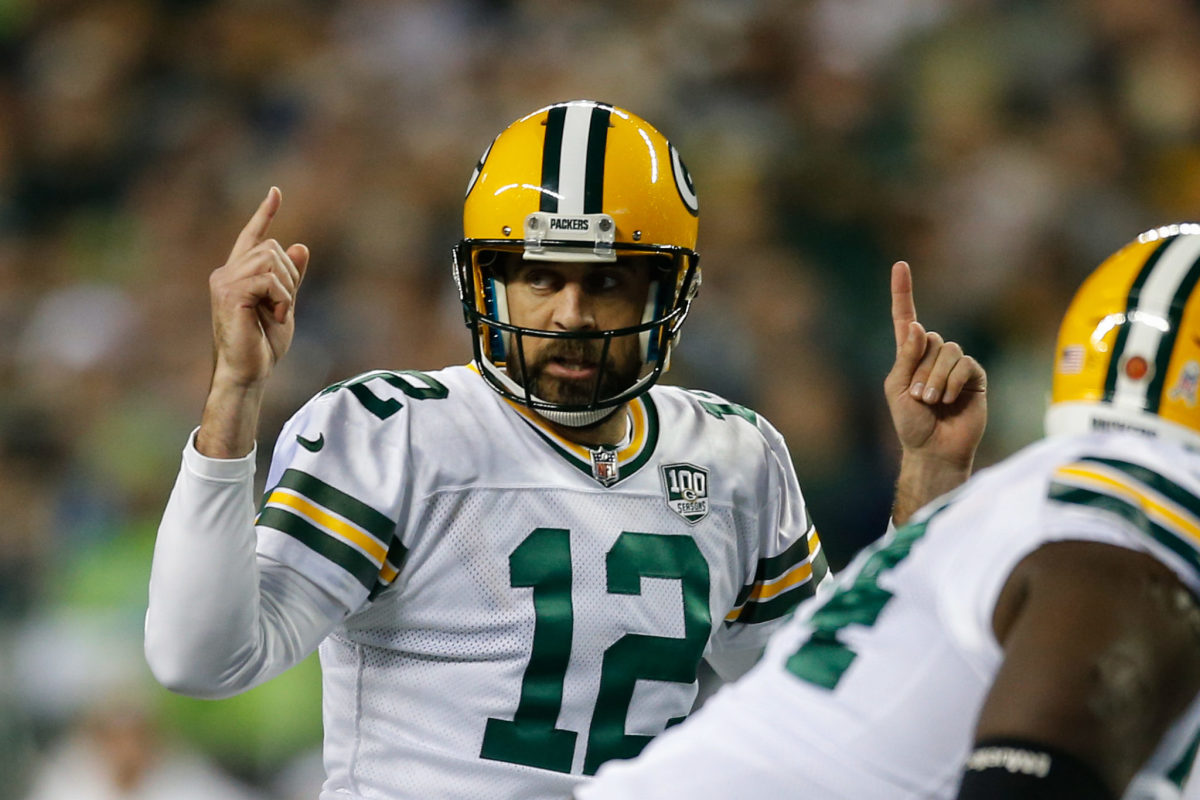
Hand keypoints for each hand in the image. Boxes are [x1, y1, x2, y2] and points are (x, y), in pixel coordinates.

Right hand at [197, 187, 308, 457]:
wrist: (248, 372)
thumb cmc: (262, 345)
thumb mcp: (284, 306)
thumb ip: (290, 278)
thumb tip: (299, 245)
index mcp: (238, 274)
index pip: (252, 236)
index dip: (265, 213)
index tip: (276, 192)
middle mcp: (226, 272)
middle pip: (273, 248)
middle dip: (290, 277)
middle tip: (281, 308)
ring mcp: (225, 281)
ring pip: (272, 262)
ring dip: (286, 291)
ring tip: (276, 314)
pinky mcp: (230, 292)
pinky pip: (270, 280)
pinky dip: (283, 299)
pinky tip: (275, 317)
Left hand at [884, 261, 985, 522]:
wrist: (934, 449)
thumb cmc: (910, 423)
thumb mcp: (897, 389)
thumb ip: (905, 357)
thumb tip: (916, 326)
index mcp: (909, 355)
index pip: (906, 318)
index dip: (902, 292)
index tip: (900, 265)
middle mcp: (932, 355)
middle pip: (929, 339)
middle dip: (920, 369)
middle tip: (918, 397)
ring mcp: (954, 364)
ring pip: (947, 350)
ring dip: (935, 378)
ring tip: (931, 402)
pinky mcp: (974, 375)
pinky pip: (965, 363)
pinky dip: (952, 381)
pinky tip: (949, 400)